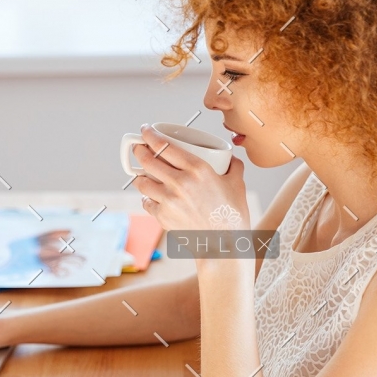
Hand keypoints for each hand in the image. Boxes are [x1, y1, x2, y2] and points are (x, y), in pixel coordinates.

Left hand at [132, 123, 250, 231]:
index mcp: (197, 170)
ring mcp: (168, 201)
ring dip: (140, 176)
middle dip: (139, 151)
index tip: (145, 130)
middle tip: (138, 149)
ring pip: (142, 182)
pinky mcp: (162, 217)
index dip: (150, 135)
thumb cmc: (232, 216)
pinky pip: (146, 202)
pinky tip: (151, 197)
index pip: (165, 146)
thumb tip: (230, 157)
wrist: (223, 246)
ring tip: (142, 175)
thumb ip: (233, 166)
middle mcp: (180, 183)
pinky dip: (147, 198)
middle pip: (147, 161)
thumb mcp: (237, 185)